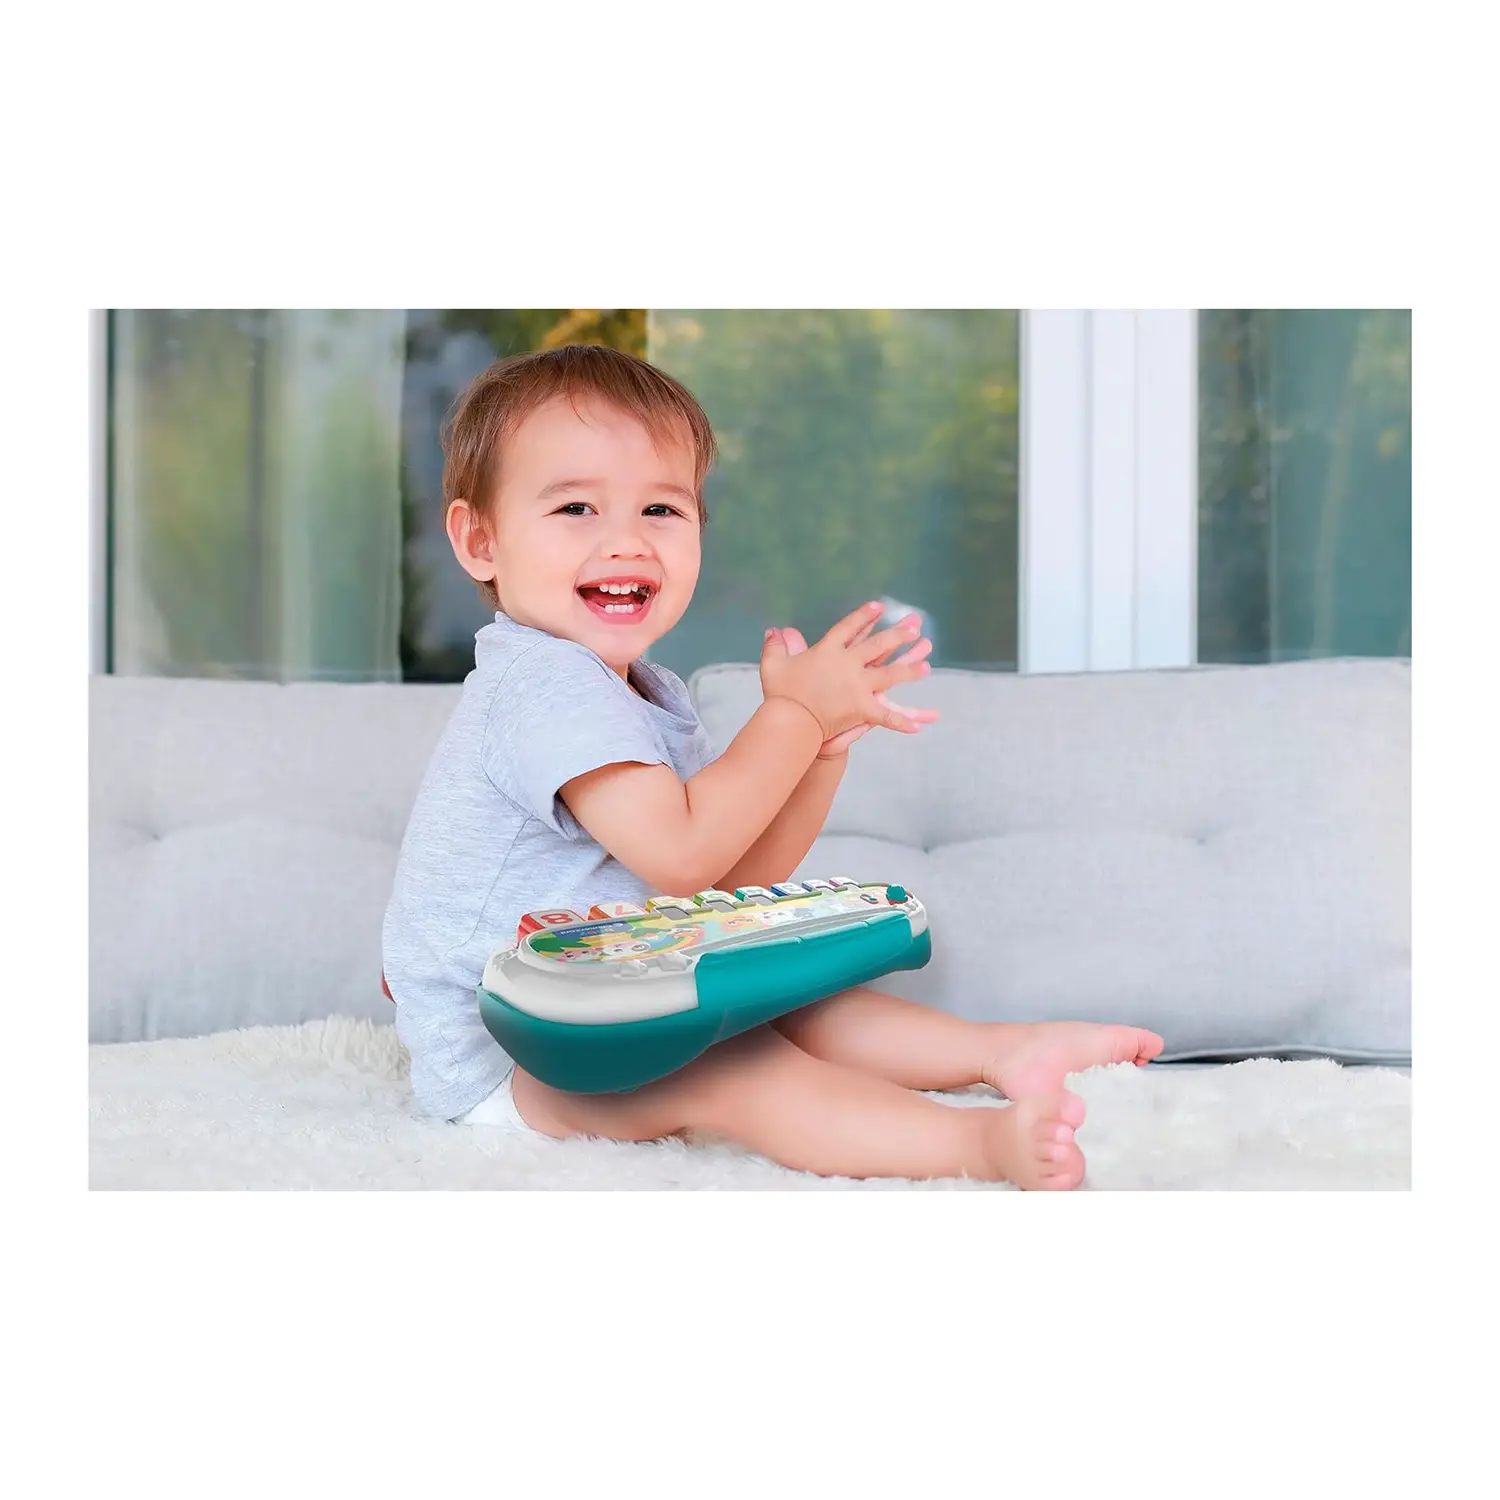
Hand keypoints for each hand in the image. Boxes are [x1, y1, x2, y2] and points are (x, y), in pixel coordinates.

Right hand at [760, 603, 938, 750]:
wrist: (789, 718)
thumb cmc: (779, 692)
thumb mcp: (773, 665)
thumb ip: (775, 646)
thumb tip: (774, 631)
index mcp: (827, 651)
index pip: (848, 628)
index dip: (864, 616)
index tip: (879, 606)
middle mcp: (847, 664)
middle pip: (877, 645)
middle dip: (897, 635)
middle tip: (914, 627)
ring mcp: (857, 685)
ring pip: (890, 675)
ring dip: (909, 669)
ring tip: (927, 666)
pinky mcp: (862, 708)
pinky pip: (886, 716)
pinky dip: (902, 722)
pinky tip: (919, 727)